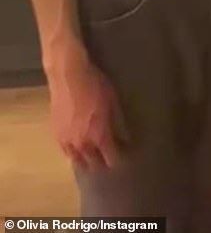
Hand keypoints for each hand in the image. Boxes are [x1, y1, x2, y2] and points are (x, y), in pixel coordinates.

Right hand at [48, 52, 127, 170]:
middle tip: (109, 152)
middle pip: (95, 165)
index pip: (111, 159)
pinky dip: (74, 153)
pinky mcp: (56, 135)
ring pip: (78, 162)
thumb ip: (118, 123)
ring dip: (87, 160)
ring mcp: (67, 141)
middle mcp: (83, 144)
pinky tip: (78, 147)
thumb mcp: (113, 102)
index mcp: (100, 136)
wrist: (68, 75)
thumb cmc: (95, 85)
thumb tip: (125, 138)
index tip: (124, 151)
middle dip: (104, 162)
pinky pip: (66, 152)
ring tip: (93, 154)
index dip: (119, 157)